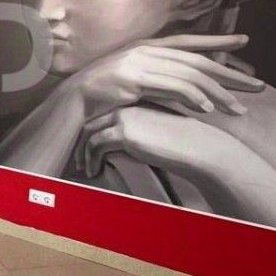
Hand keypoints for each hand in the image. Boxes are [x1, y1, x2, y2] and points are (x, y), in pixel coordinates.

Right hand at [67, 34, 263, 119]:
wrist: (74, 99)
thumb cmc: (104, 93)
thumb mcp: (137, 81)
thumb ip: (163, 82)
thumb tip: (192, 94)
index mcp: (148, 47)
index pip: (190, 42)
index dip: (218, 41)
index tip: (245, 41)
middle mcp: (148, 50)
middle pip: (198, 60)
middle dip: (230, 73)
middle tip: (258, 85)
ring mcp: (141, 63)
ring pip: (190, 75)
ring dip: (217, 93)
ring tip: (237, 109)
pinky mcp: (135, 79)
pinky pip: (171, 87)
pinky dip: (192, 97)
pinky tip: (207, 109)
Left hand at [78, 105, 224, 178]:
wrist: (196, 146)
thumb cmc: (180, 143)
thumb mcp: (154, 130)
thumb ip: (135, 131)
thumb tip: (116, 146)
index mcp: (133, 104)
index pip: (102, 115)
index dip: (90, 132)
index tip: (86, 149)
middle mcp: (125, 106)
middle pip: (91, 122)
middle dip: (81, 143)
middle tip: (79, 160)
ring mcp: (123, 118)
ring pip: (90, 134)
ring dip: (83, 153)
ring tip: (85, 169)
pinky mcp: (124, 133)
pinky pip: (96, 145)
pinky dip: (91, 159)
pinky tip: (94, 171)